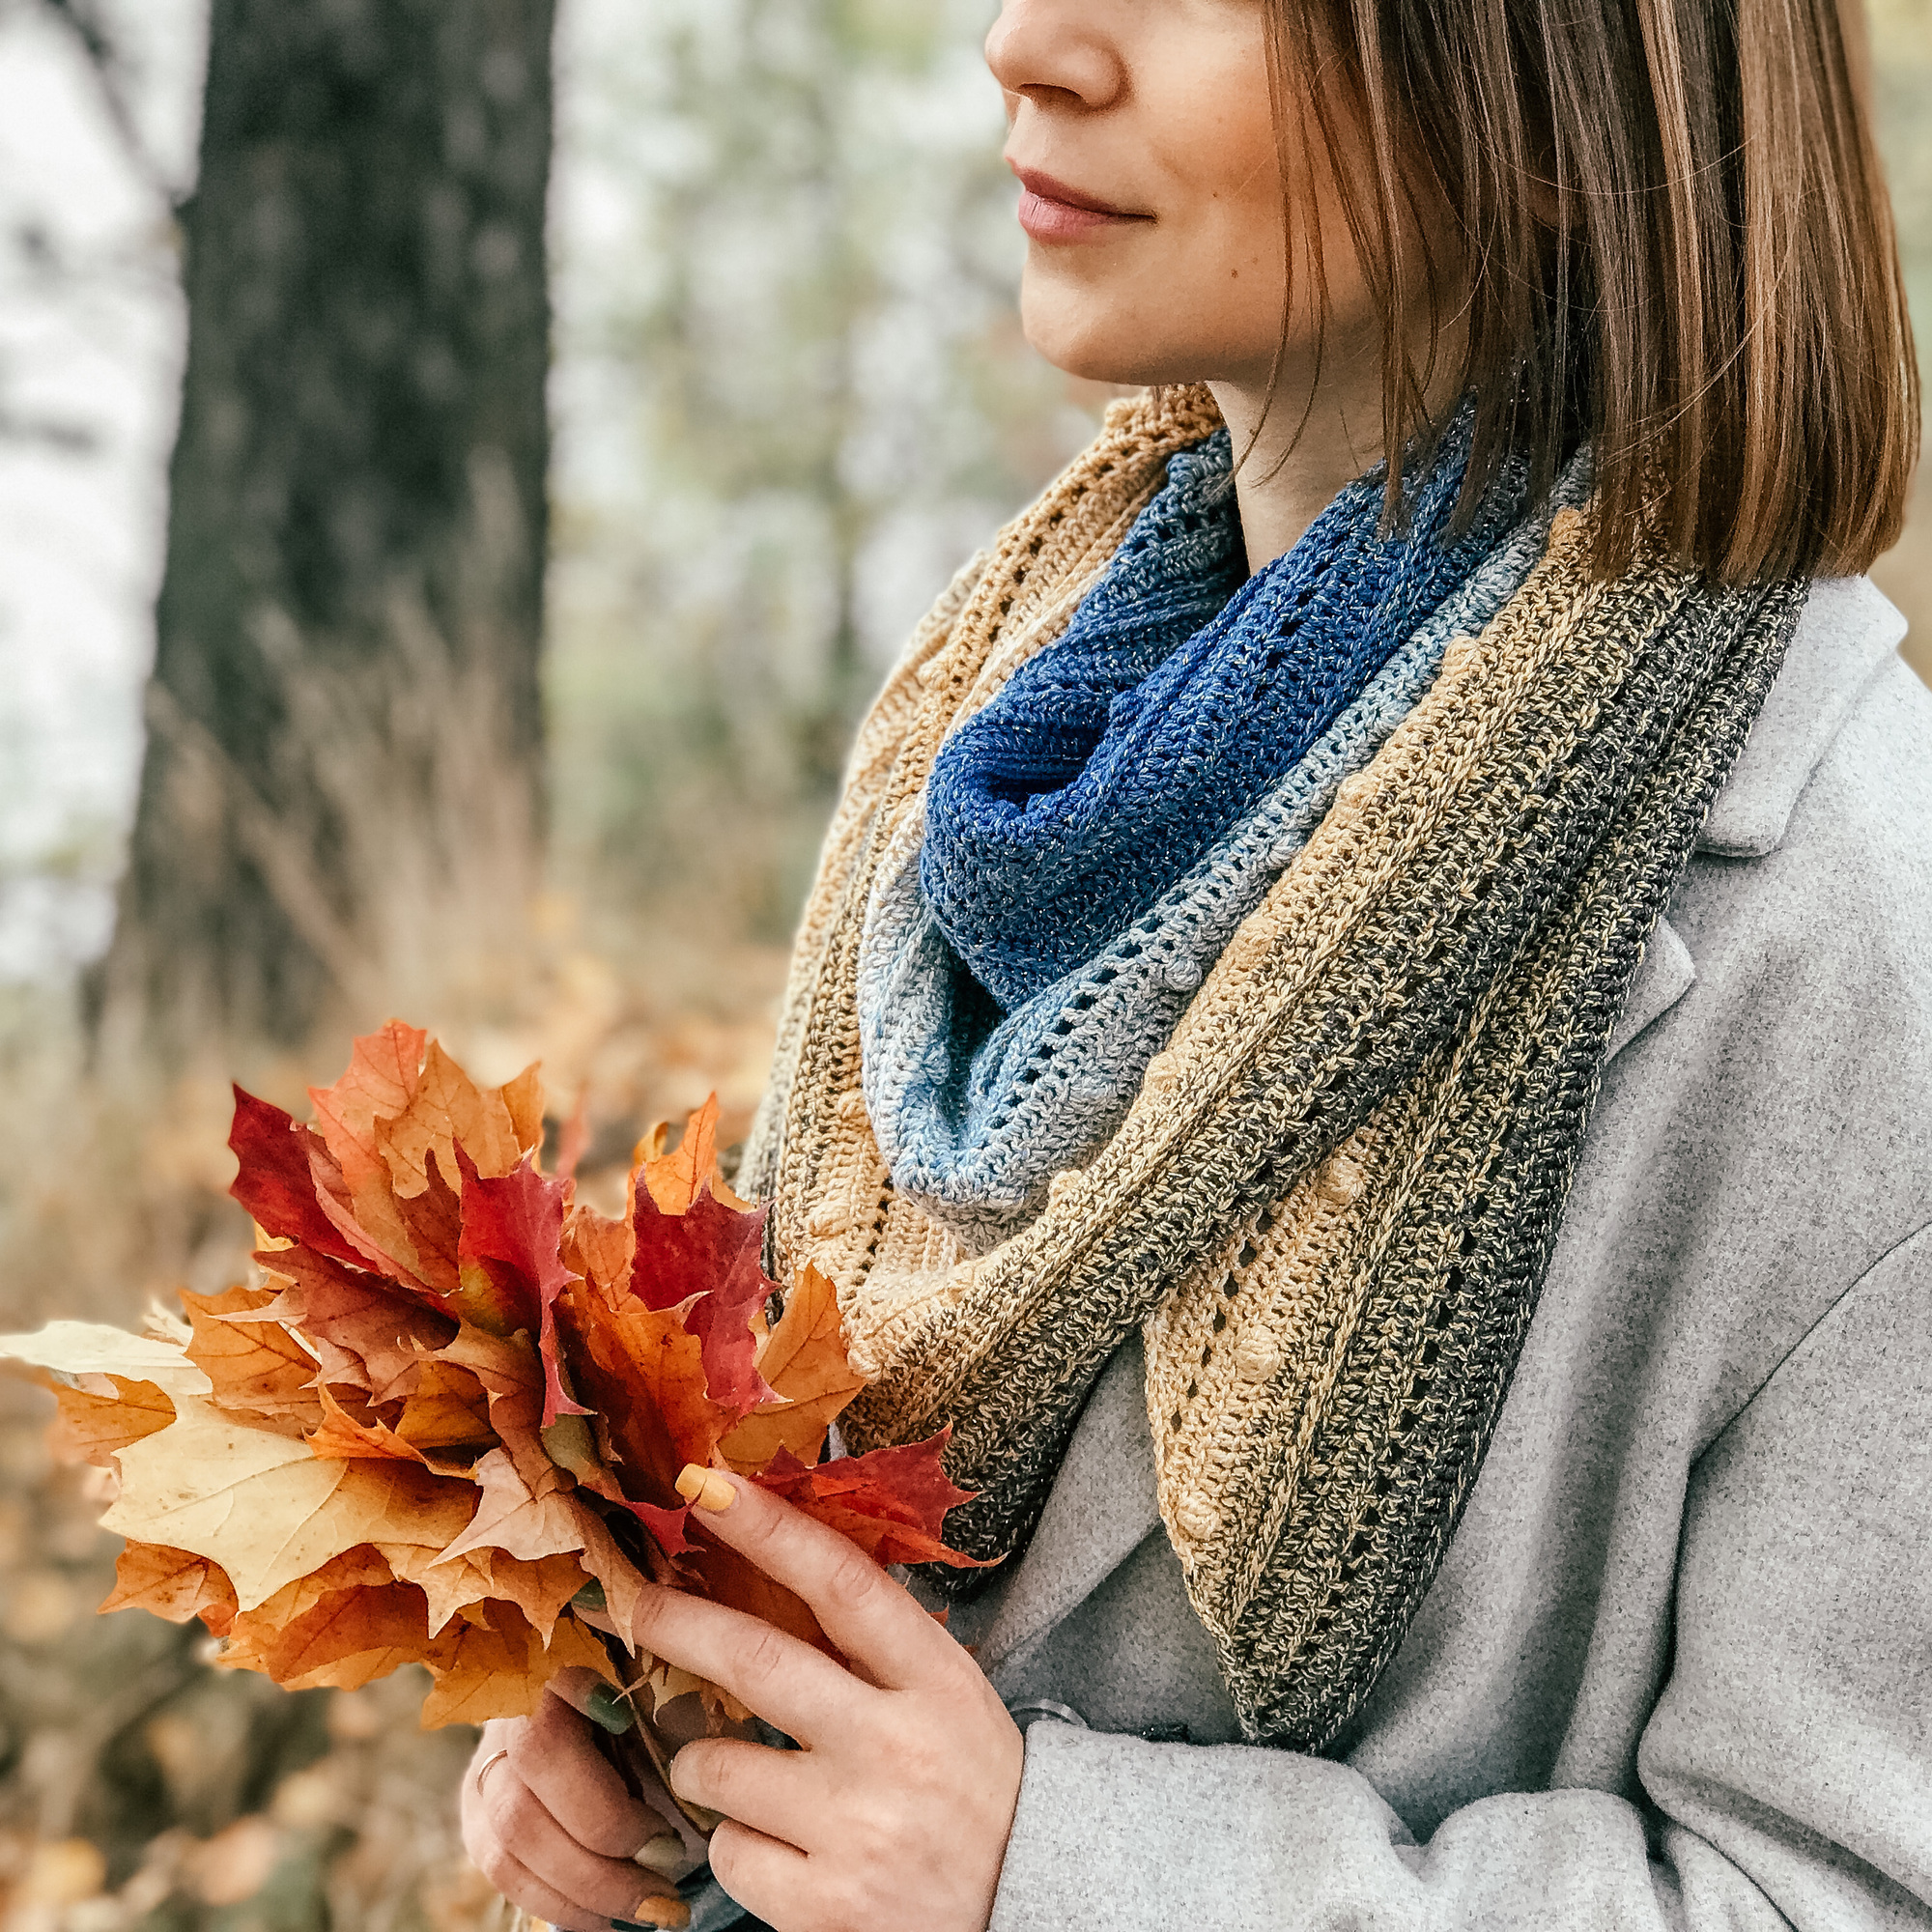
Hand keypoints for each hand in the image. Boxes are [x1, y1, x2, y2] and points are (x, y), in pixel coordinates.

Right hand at [461, 1667, 704, 1930]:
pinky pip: (503, 1870)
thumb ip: (673, 1674)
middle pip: (533, 1767)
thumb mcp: (664, 1661)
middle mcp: (510, 1706)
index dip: (581, 1692)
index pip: (553, 1672)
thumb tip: (713, 1718)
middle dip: (604, 1831)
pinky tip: (605, 1918)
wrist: (596, 1687)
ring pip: (513, 1833)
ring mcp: (485, 1760)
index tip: (627, 1725)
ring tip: (652, 1906)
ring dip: (587, 1884)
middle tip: (671, 1860)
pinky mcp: (476, 1811)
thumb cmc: (652, 1678)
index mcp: (560, 1652)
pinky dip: (558, 1903)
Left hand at [644, 1466, 1023, 1931]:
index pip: (843, 1585)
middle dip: (680, 1623)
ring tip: (744, 1776)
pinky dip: (737, 1843)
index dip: (769, 1529)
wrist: (1027, 1906)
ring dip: (705, 1760)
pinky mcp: (822, 1908)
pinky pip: (728, 1851)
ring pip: (719, 1768)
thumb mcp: (947, 1698)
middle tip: (636, 1602)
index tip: (709, 1486)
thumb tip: (773, 1558)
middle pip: (759, 1663)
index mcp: (936, 1683)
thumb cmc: (972, 1786)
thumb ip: (875, 1645)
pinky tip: (785, 1850)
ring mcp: (857, 1831)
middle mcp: (895, 1749)